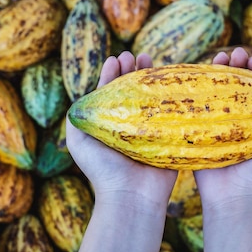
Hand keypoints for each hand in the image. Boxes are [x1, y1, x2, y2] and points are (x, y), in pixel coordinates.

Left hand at [66, 51, 177, 206]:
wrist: (130, 195)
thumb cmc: (101, 169)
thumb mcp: (78, 139)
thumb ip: (78, 115)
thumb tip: (87, 92)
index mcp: (110, 122)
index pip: (112, 91)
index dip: (114, 72)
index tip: (117, 58)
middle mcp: (130, 123)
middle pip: (134, 89)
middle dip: (134, 69)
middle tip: (136, 55)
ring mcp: (151, 129)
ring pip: (153, 96)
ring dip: (152, 75)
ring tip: (148, 58)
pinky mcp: (169, 135)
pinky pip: (173, 111)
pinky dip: (172, 93)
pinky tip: (171, 77)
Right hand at [194, 47, 251, 206]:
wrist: (236, 195)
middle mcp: (234, 116)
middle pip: (232, 83)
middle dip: (234, 65)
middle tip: (235, 53)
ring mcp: (215, 122)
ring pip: (213, 89)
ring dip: (215, 70)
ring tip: (219, 56)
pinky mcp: (197, 130)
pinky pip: (195, 105)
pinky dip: (196, 87)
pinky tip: (198, 74)